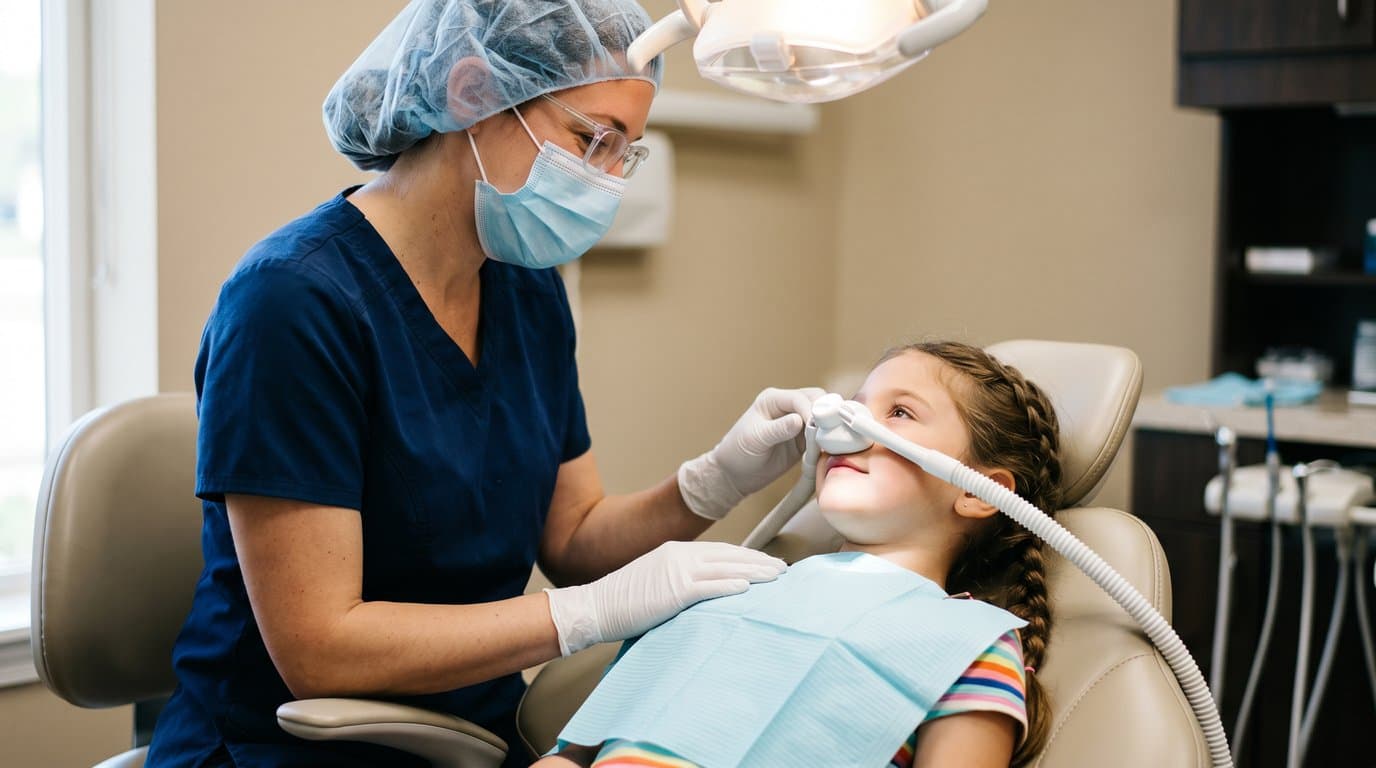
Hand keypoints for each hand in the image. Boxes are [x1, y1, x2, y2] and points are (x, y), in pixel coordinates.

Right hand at [544, 541, 785, 655]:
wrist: (595, 607)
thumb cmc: (624, 601)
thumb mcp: (657, 581)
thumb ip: (681, 580)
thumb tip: (706, 589)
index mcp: (677, 551)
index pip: (722, 551)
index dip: (747, 556)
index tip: (766, 563)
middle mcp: (680, 555)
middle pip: (730, 556)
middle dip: (759, 562)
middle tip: (783, 568)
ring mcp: (677, 571)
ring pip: (725, 569)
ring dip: (754, 573)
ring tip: (776, 577)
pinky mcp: (673, 590)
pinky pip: (708, 587)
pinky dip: (730, 586)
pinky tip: (748, 589)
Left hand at [677, 386, 825, 519]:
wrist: (735, 474)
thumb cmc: (738, 452)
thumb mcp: (756, 439)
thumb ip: (778, 429)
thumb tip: (799, 420)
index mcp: (773, 399)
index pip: (800, 398)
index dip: (812, 410)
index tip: (819, 427)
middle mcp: (788, 406)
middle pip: (818, 401)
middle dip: (827, 414)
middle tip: (832, 433)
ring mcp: (798, 422)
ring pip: (824, 417)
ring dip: (831, 427)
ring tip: (834, 442)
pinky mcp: (804, 440)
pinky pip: (823, 435)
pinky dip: (829, 440)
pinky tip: (831, 449)